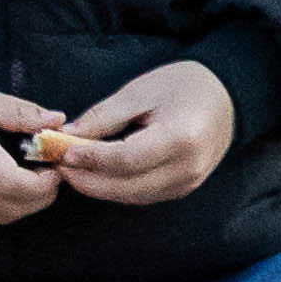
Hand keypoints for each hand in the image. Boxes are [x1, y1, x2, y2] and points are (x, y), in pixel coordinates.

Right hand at [0, 70, 66, 225]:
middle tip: (49, 173)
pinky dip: (1, 205)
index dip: (45, 185)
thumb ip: (17, 111)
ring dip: (23, 204)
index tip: (55, 168)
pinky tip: (3, 182)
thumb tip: (57, 121)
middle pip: (12, 207)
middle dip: (41, 197)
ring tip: (29, 179)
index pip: (15, 185)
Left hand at [47, 61, 239, 207]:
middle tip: (54, 164)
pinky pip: (141, 195)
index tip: (60, 152)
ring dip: (96, 186)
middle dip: (86, 179)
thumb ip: (102, 117)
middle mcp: (187, 168)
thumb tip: (64, 137)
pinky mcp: (182, 189)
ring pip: (131, 195)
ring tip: (66, 168)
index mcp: (181, 138)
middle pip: (126, 186)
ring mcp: (187, 183)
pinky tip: (92, 174)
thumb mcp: (140, 91)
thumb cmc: (183, 86)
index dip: (90, 159)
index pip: (126, 159)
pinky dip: (114, 188)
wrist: (226, 97)